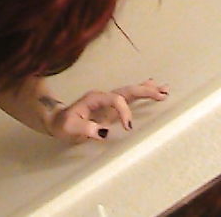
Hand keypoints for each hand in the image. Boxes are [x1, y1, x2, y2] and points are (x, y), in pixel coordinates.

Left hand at [47, 79, 169, 141]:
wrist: (56, 120)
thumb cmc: (63, 124)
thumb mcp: (70, 127)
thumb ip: (85, 128)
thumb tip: (104, 132)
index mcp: (95, 98)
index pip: (116, 100)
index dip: (124, 111)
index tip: (129, 128)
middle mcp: (103, 97)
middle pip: (126, 91)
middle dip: (144, 91)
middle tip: (162, 93)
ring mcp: (107, 101)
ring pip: (129, 92)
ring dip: (146, 90)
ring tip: (164, 88)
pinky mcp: (110, 107)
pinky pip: (128, 98)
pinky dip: (141, 94)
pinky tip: (151, 89)